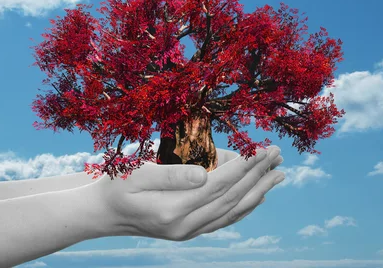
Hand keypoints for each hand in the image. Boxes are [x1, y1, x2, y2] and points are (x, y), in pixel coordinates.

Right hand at [93, 146, 283, 241]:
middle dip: (258, 175)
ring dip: (258, 191)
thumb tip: (207, 174)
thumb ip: (172, 175)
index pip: (220, 185)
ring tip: (278, 174)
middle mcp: (185, 226)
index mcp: (172, 210)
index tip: (262, 149)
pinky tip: (258, 196)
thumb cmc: (116, 186)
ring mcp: (189, 232)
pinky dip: (244, 207)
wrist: (104, 214)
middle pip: (232, 199)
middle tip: (278, 155)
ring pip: (232, 211)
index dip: (244, 167)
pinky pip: (224, 220)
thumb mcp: (137, 173)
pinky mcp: (189, 231)